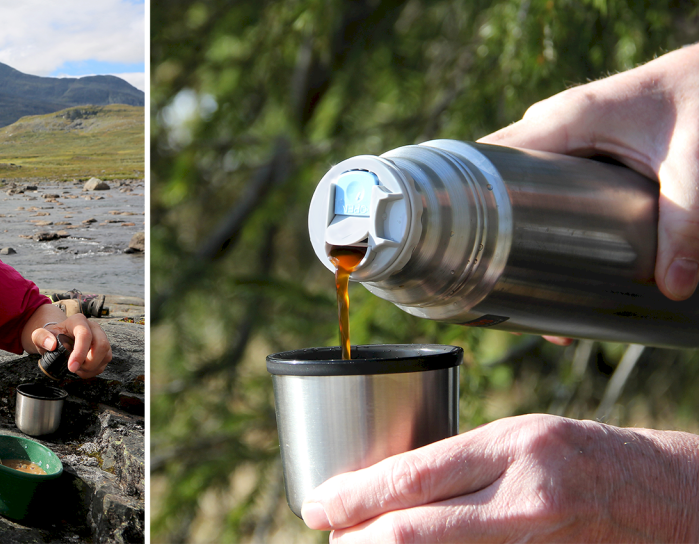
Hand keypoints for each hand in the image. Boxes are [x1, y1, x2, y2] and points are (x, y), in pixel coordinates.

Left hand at [31, 312, 111, 377]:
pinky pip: (105, 363)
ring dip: (91, 368)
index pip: (85, 334)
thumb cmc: (51, 336)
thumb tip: (51, 344)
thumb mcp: (40, 335)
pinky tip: (82, 369)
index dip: (80, 352)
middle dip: (89, 363)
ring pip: (105, 355)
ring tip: (76, 368)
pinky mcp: (104, 349)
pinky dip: (93, 371)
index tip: (71, 367)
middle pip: (102, 345)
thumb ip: (41, 337)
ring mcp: (101, 338)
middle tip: (74, 368)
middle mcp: (93, 327)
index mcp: (78, 321)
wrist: (59, 338)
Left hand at [301, 414, 698, 542]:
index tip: (317, 502)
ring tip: (358, 543)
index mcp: (512, 448)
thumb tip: (379, 489)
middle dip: (357, 537)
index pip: (412, 477)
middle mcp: (523, 502)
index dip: (353, 496)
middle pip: (413, 533)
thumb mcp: (512, 437)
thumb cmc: (572, 456)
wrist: (654, 497)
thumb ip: (453, 463)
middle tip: (330, 533)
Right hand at [480, 43, 698, 302]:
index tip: (463, 249)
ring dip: (520, 230)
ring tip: (524, 286)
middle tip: (499, 285)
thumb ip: (684, 223)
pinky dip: (545, 219)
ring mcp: (567, 138)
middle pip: (500, 181)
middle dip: (494, 231)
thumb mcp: (693, 164)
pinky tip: (553, 260)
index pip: (488, 160)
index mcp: (563, 120)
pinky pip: (548, 185)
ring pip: (524, 187)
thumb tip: (670, 286)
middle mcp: (554, 127)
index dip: (468, 202)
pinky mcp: (585, 151)